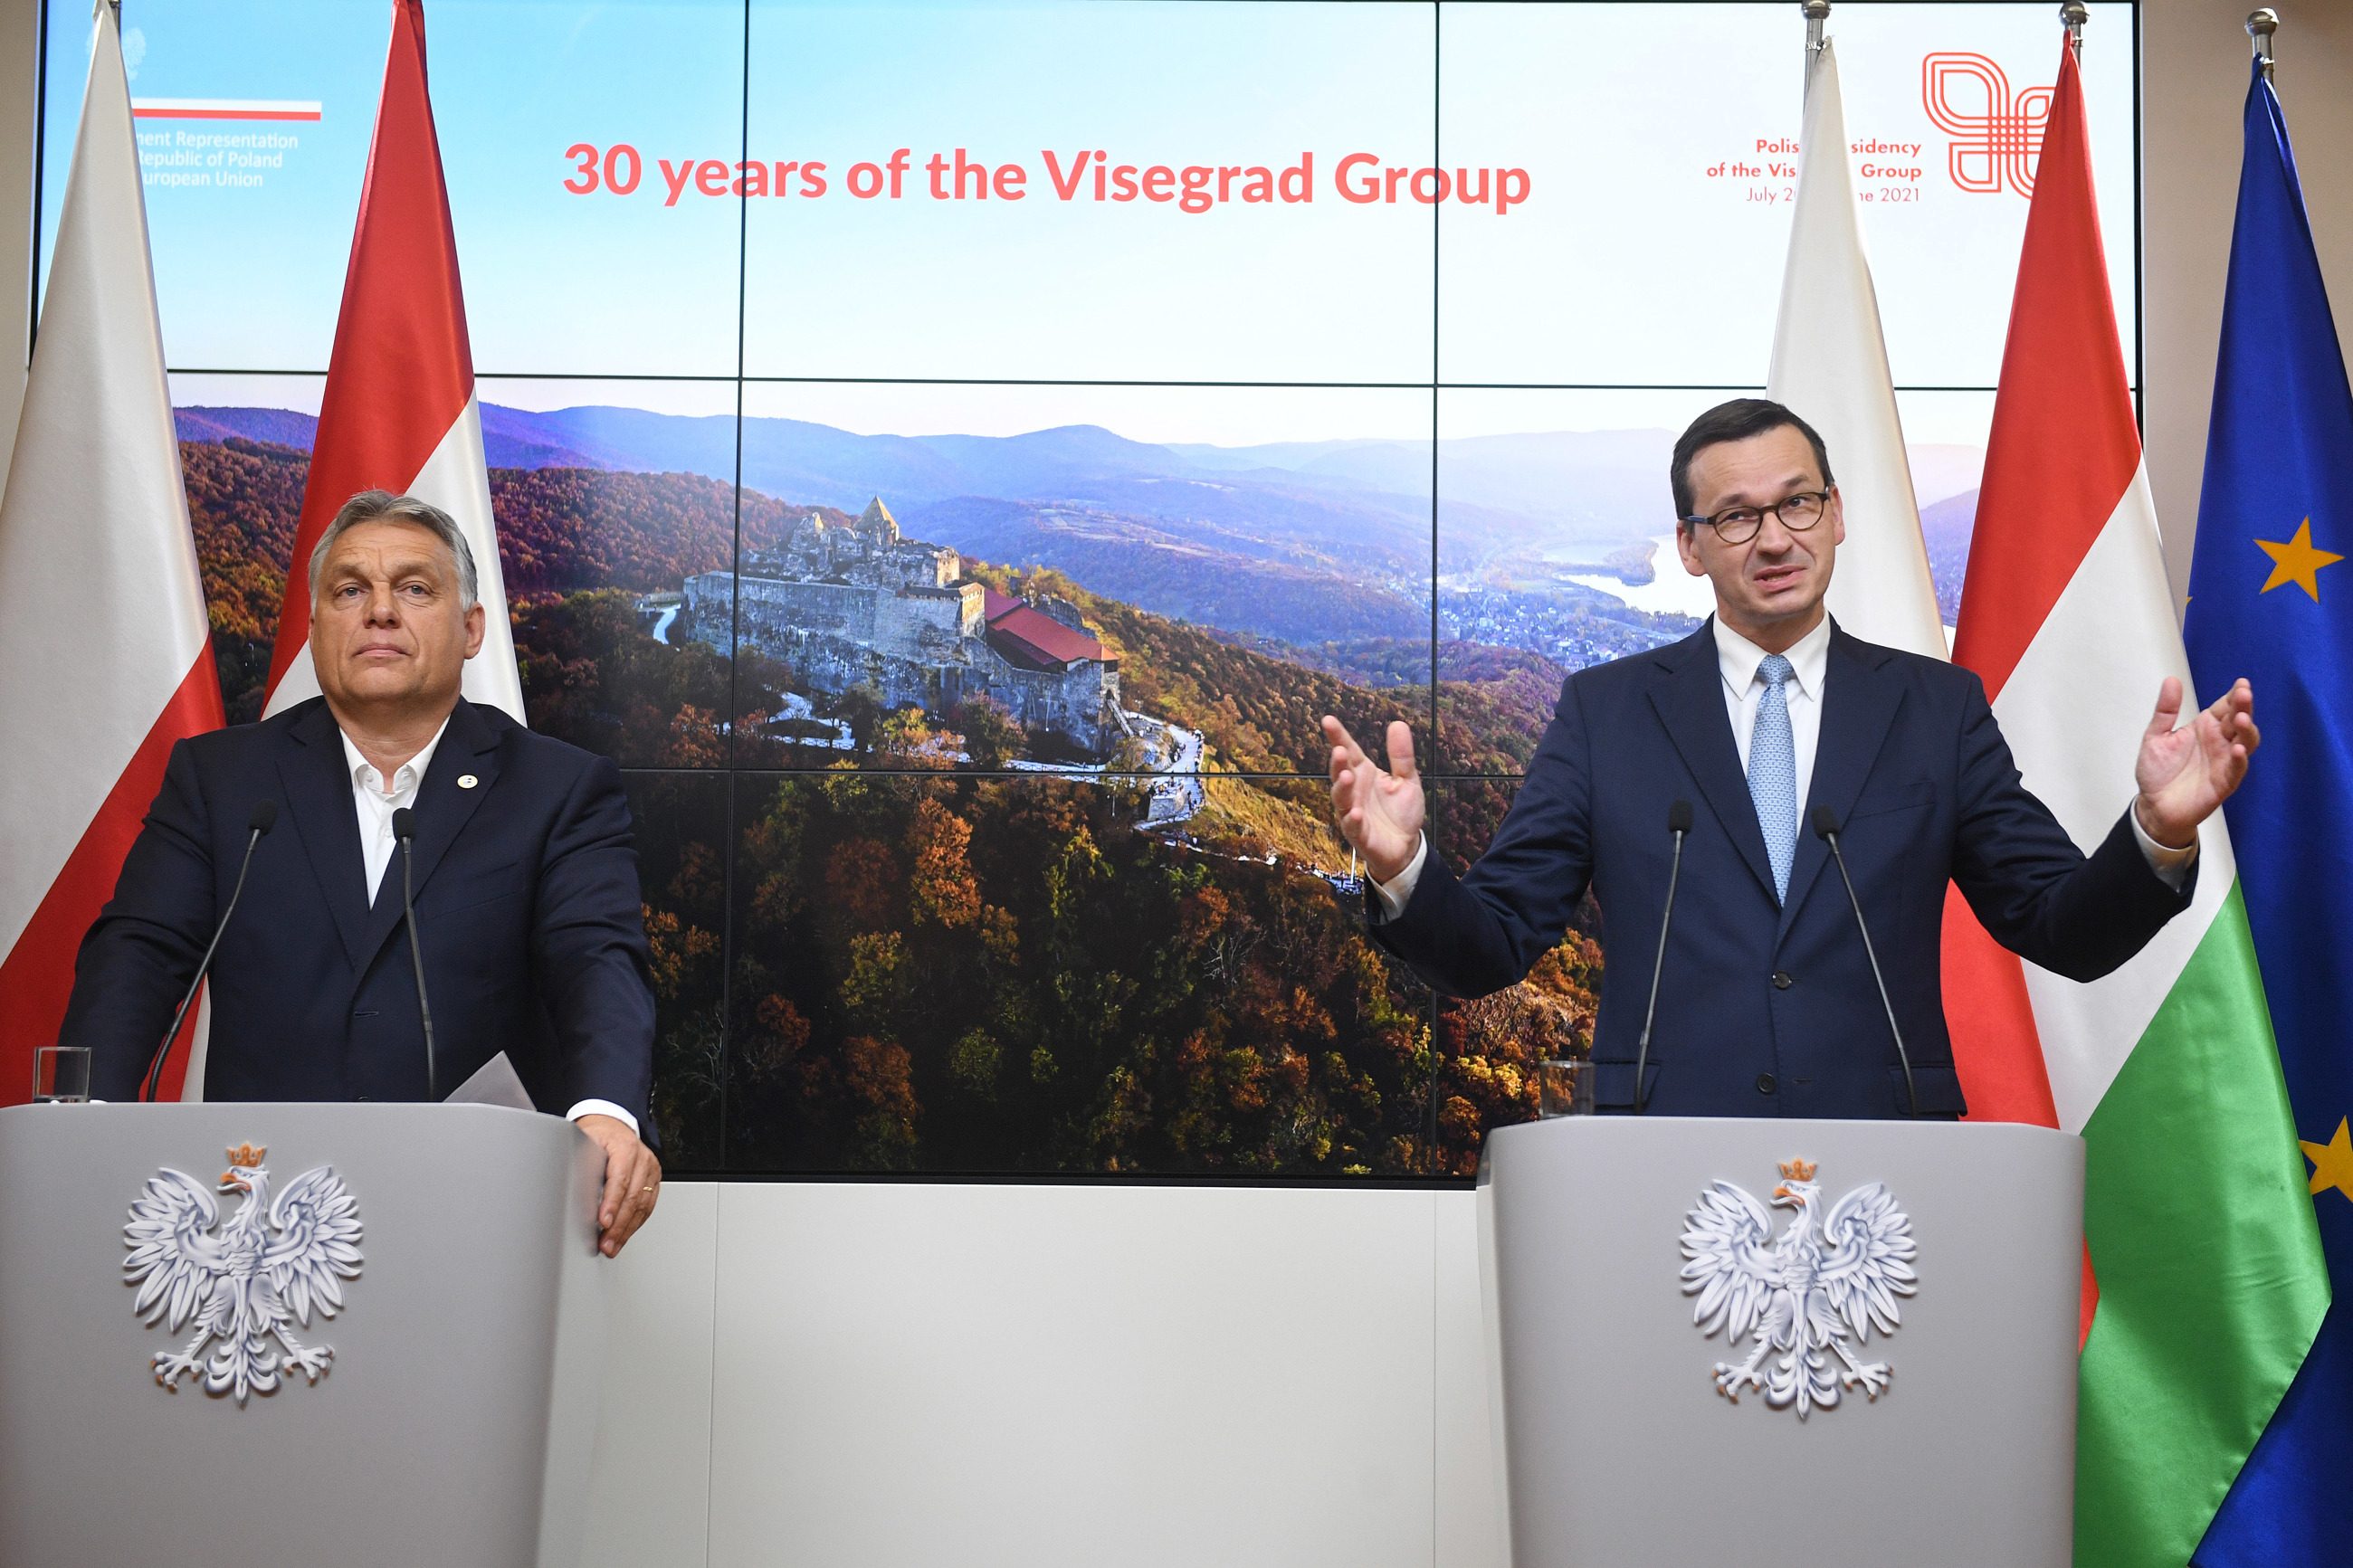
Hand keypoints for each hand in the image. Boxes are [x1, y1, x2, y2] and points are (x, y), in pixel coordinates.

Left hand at [576, 1113, 660, 1257]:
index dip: (612, 1203)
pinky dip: (635, 1224)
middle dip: (619, 1225)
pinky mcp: (653, 1180)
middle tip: (606, 1244)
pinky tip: (624, 1235)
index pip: (620, 1180)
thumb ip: (580, 1163)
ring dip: (627, 1230)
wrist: (613, 1125)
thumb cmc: (598, 1134)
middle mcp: (642, 1159)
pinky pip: (648, 1206)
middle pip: (634, 1197)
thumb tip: (569, 1187)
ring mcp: (650, 1170)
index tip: (603, 1222)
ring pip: (643, 1206)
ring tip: (613, 1246)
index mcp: (625, 1147)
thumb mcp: (585, 1141)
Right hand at [1322, 716, 1425, 885]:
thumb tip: (1398, 724)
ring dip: (1342, 788)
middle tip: (1339, 750)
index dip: (1338, 736)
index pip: (1350, 751)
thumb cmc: (1401, 812)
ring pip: (1342, 799)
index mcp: (1365, 774)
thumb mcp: (1407, 780)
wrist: (1406, 847)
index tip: (1327, 720)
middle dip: (1337, 763)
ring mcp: (1353, 812)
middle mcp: (1354, 791)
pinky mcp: (1359, 835)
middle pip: (1340, 773)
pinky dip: (1353, 819)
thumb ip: (1402, 756)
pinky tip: (1357, 813)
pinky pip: (1353, 826)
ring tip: (1346, 777)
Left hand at [2134, 677, 2257, 849]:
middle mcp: (2219, 741)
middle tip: (2244, 694)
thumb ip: (2165, 711)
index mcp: (2205, 727)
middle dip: (2244, 707)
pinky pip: (2237, 769)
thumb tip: (2172, 680)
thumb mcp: (2156, 736)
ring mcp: (2224, 761)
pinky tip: (2237, 749)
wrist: (2154, 805)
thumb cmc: (2158, 771)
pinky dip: (2239, 759)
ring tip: (2242, 719)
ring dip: (2247, 730)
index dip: (2235, 695)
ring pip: (2245, 742)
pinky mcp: (2224, 782)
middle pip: (2239, 720)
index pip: (2225, 707)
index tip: (2241, 683)